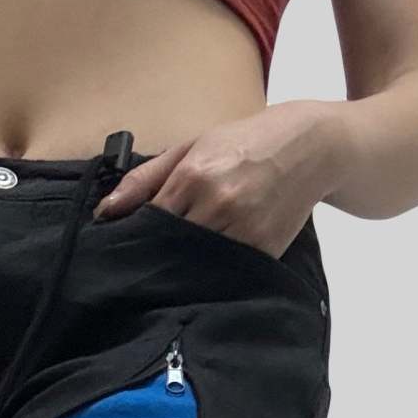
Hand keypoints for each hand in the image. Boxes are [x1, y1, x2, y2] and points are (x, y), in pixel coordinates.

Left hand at [94, 103, 349, 257]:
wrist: (311, 147)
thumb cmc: (246, 142)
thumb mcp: (192, 146)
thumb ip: (145, 178)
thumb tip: (105, 212)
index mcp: (194, 176)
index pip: (148, 222)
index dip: (135, 238)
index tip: (124, 248)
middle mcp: (217, 205)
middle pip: (169, 249)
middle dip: (155, 258)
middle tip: (143, 268)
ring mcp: (243, 231)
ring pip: (195, 266)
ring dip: (181, 270)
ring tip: (173, 269)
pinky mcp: (263, 251)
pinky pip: (225, 273)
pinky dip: (211, 274)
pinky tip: (204, 270)